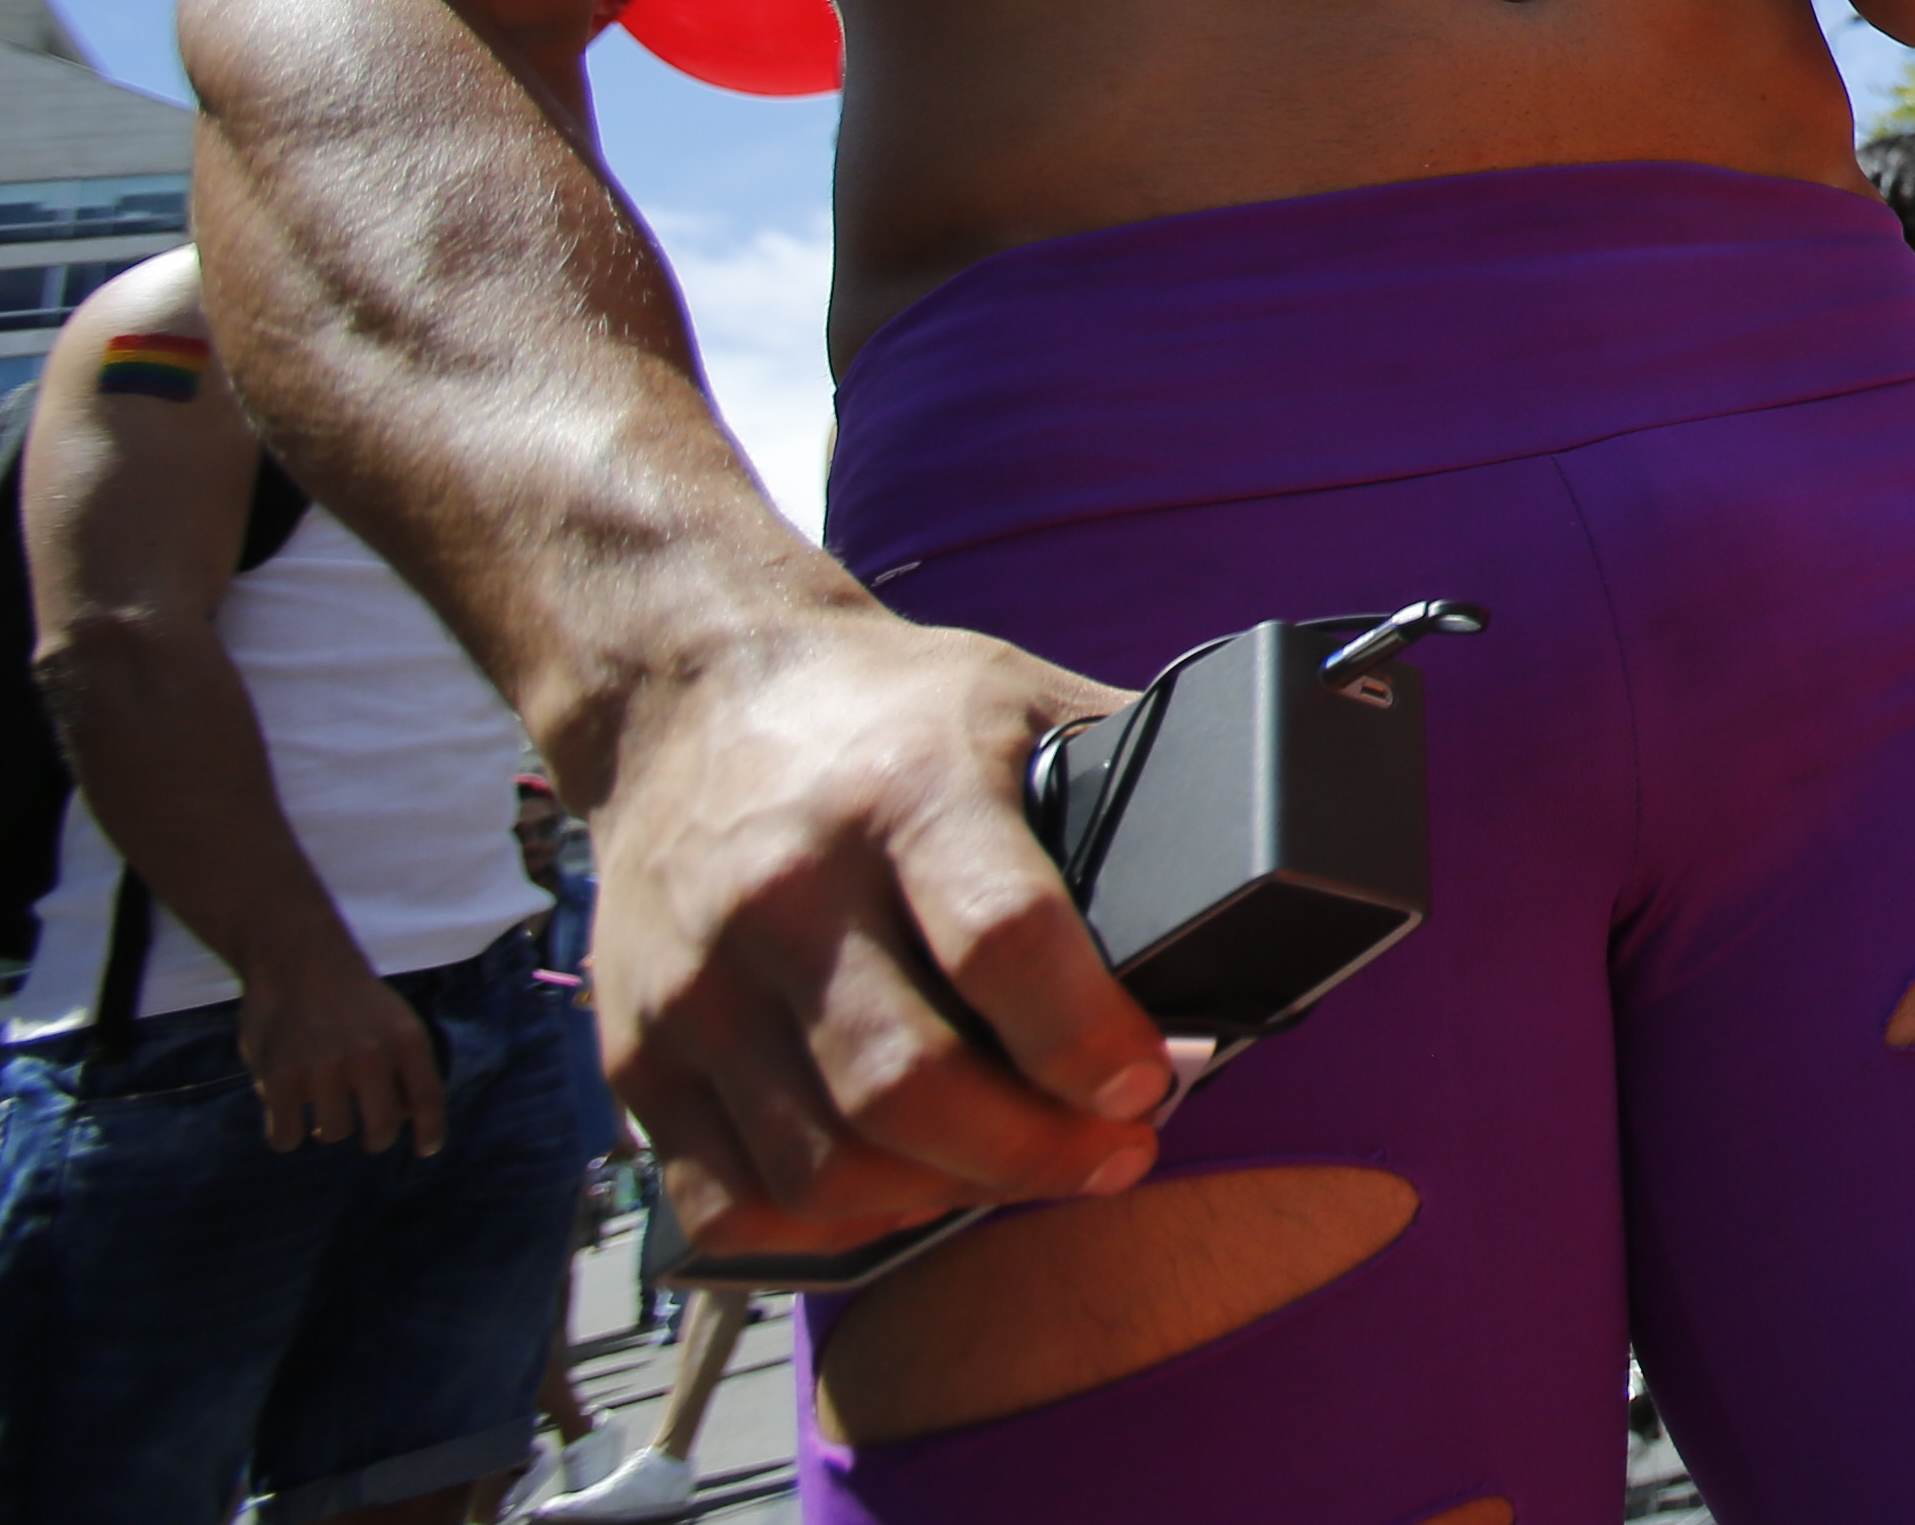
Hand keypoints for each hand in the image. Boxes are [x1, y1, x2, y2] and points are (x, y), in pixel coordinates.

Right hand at [240, 944, 446, 1158]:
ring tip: (319, 1100)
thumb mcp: (395, 1020)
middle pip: (382, 1130)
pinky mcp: (281, 1079)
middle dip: (374, 1139)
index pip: (427, 1099)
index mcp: (405, 1039)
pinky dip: (285, 1135)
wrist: (297, 958)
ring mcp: (324, 1068)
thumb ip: (404, 1065)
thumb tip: (406, 1119)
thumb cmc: (350, 998)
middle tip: (365, 1134)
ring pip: (333, 1134)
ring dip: (326, 1128)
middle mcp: (369, 1055)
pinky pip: (286, 1138)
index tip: (425, 1151)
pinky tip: (285, 1114)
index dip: (431, 1131)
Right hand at [582, 609, 1170, 1262]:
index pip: (1004, 940)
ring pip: (827, 1161)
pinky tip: (906, 1189)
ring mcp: (699, 980)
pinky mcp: (638, 1051)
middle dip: (1037, 1153)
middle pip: (911, 1084)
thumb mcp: (1020, 699)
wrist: (688, 692)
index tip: (1152, 1084)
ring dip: (949, 1196)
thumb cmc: (887, 710)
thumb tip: (1277, 853)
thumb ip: (1130, 774)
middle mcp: (789, 889)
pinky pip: (732, 1197)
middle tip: (1118, 1153)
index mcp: (906, 789)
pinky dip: (832, 1223)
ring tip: (1029, 1170)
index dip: (1088, 1039)